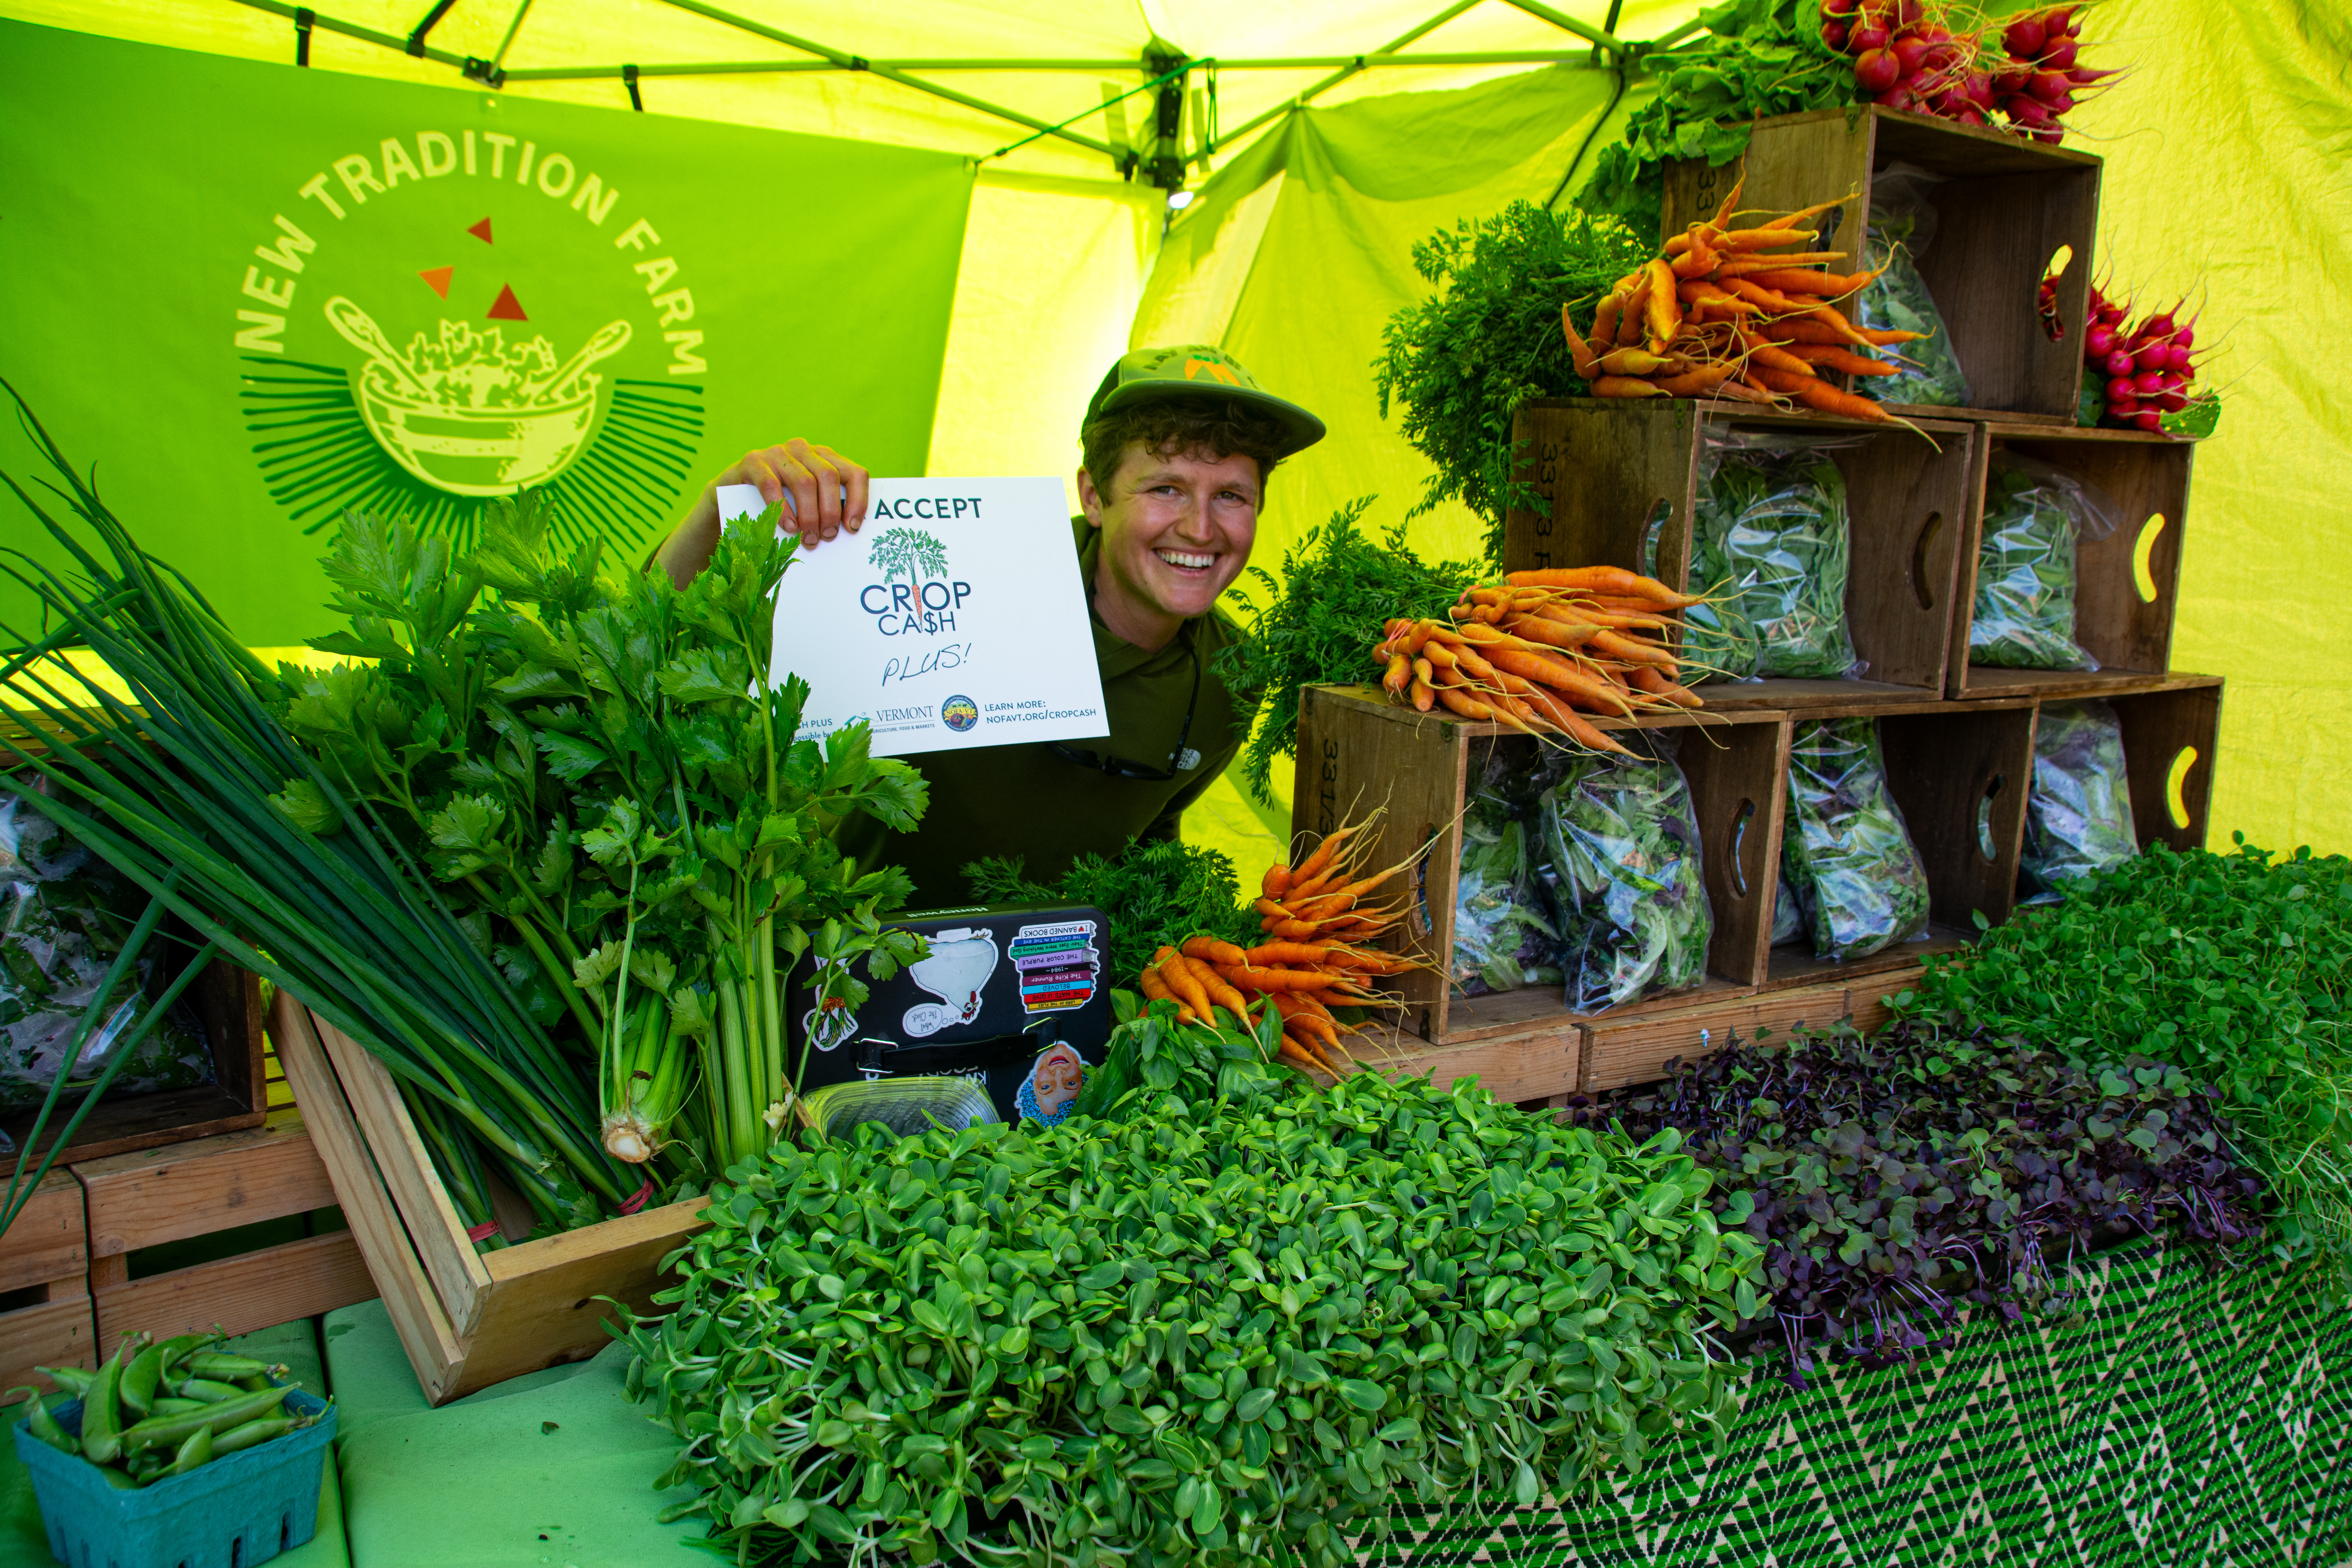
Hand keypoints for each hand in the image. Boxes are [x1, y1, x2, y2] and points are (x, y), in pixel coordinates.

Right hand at [654, 440, 870, 586]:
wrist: (731, 496)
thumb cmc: (779, 505)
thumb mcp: (807, 503)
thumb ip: (827, 509)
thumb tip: (850, 533)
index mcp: (824, 457)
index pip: (854, 473)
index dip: (858, 501)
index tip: (852, 528)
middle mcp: (803, 450)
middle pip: (829, 477)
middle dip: (830, 512)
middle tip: (826, 537)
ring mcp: (777, 452)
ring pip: (803, 481)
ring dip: (809, 515)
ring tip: (808, 539)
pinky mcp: (752, 461)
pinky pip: (771, 484)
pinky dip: (782, 509)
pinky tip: (788, 528)